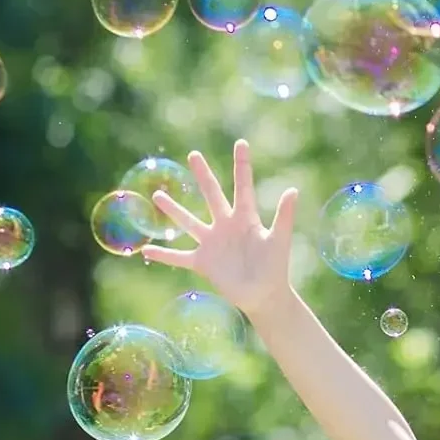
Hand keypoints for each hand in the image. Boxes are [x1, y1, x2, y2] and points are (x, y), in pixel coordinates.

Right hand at [139, 140, 297, 318]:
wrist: (264, 296)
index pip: (243, 187)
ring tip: (158, 195)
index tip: (241, 143)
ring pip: (188, 222)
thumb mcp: (279, 240)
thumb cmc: (275, 268)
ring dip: (173, 210)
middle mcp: (226, 226)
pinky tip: (146, 251)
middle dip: (203, 175)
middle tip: (193, 154)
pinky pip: (179, 257)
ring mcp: (212, 243)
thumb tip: (293, 190)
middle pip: (211, 195)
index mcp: (246, 218)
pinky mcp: (203, 262)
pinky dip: (163, 255)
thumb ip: (284, 216)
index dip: (242, 165)